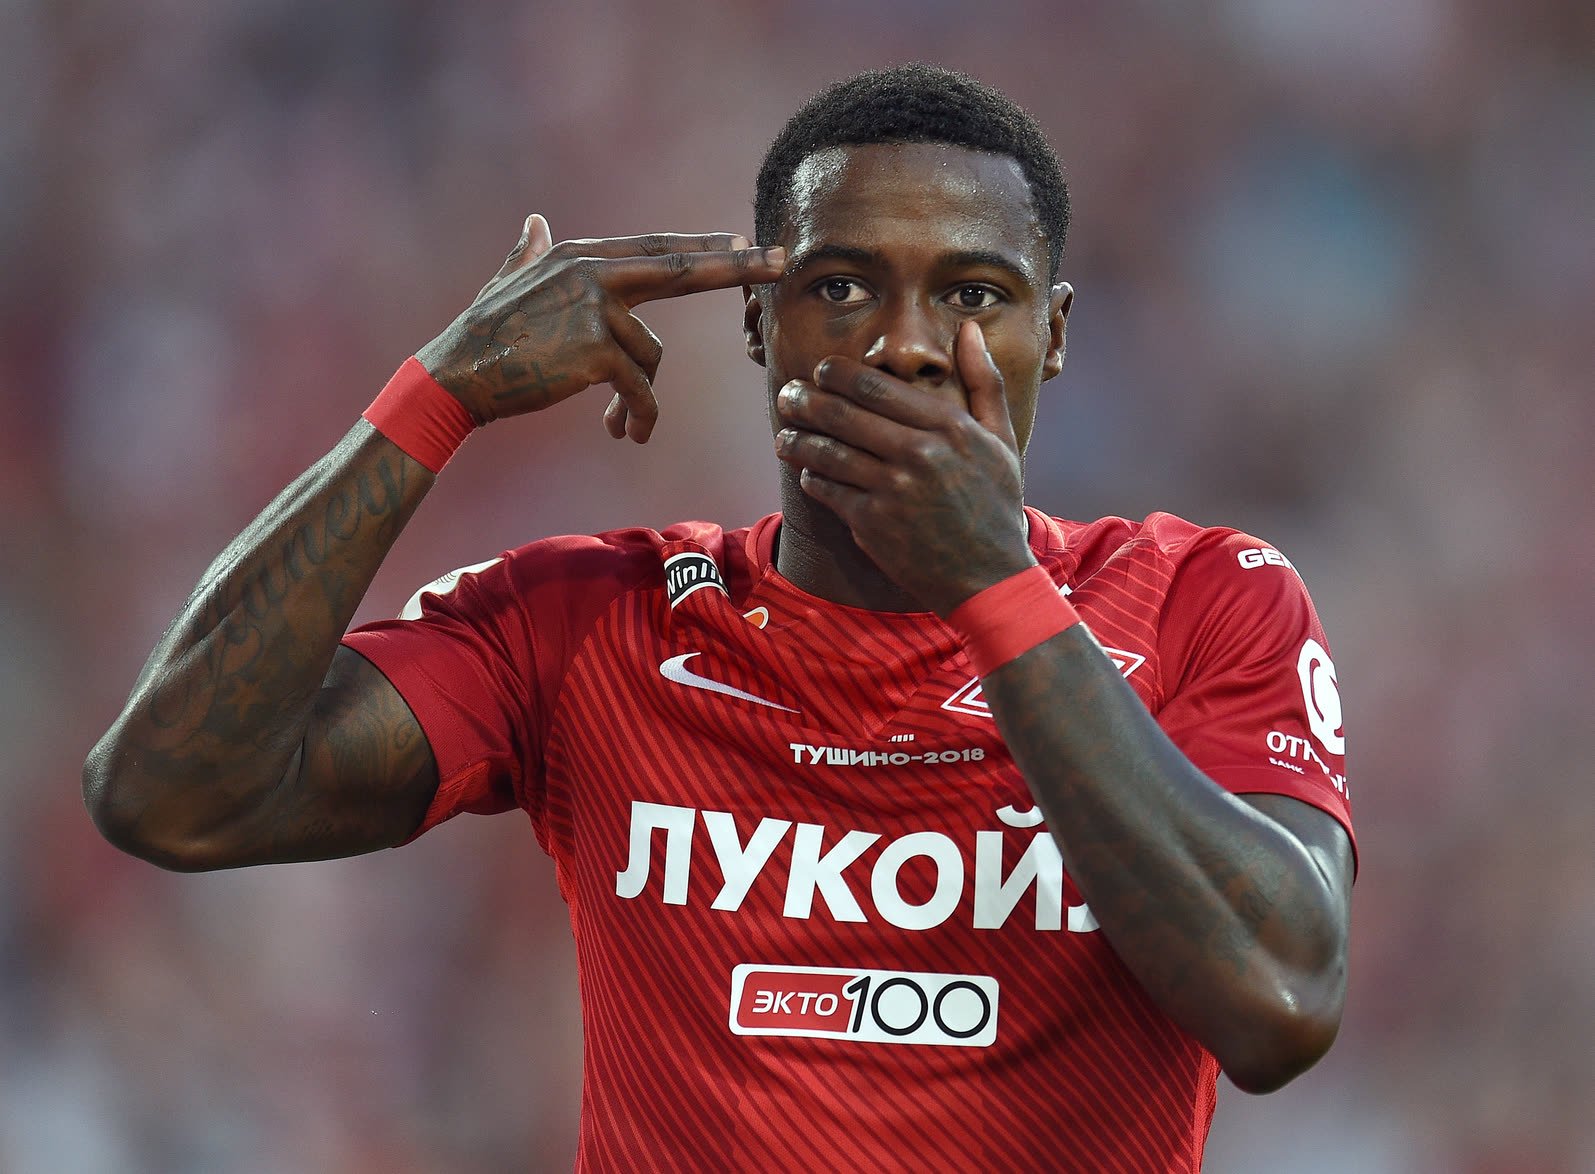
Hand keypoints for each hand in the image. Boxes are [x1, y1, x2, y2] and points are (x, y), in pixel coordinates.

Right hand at [416, 215, 784, 440]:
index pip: (657, 249)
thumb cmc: (483, 336)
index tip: (744, 240)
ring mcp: (596, 308)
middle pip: (680, 268)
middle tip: (781, 262)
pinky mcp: (596, 350)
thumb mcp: (507, 284)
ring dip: (639, 397)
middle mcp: (592, 273)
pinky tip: (625, 434)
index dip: (703, 248)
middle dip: (736, 266)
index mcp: (579, 257)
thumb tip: (532, 222)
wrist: (457, 376)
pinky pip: (638, 388)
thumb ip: (527, 253)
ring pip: (649, 358)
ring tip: (619, 422)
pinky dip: (637, 415)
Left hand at [773, 321, 1035, 614]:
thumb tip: (969, 329)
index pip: (877, 388)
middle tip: (788, 395)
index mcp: (949, 427)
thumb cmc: (995, 504)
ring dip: (797, 439)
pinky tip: (808, 470)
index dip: (838, 374)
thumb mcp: (1001, 439)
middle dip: (806, 400)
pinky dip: (812, 476)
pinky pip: (828, 490)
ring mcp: (893, 490)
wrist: (989, 576)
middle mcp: (920, 454)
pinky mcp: (873, 524)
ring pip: (827, 451)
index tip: (821, 370)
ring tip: (785, 435)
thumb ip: (984, 381)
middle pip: (843, 414)